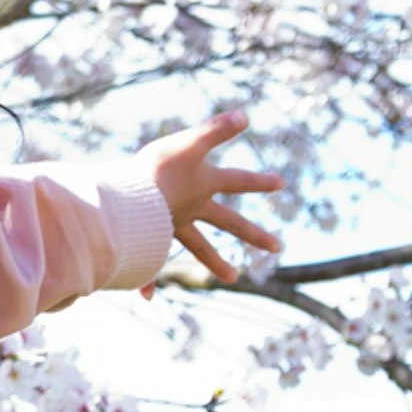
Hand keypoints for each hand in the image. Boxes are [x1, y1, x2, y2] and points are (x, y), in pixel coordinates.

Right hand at [145, 109, 285, 284]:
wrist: (130, 202)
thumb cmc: (158, 171)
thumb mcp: (189, 144)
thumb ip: (215, 131)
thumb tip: (245, 116)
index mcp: (204, 186)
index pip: (237, 181)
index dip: (258, 181)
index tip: (282, 184)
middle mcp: (194, 209)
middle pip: (230, 223)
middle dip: (253, 233)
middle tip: (278, 247)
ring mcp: (174, 227)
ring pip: (200, 247)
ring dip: (216, 262)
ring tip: (233, 277)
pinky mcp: (151, 238)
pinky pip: (151, 263)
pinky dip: (149, 278)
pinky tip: (147, 295)